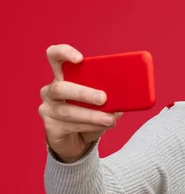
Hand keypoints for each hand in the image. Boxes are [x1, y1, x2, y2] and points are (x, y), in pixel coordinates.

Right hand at [39, 44, 121, 162]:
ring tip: (110, 119)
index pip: (55, 57)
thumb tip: (127, 93)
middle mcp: (51, 91)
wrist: (79, 141)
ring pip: (68, 111)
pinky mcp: (51, 128)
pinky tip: (103, 126)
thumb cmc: (90, 114)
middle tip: (103, 98)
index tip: (79, 58)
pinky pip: (70, 126)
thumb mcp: (102, 101)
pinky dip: (91, 126)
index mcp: (63, 76)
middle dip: (83, 93)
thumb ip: (110, 94)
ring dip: (92, 115)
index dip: (64, 53)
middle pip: (61, 87)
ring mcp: (48, 109)